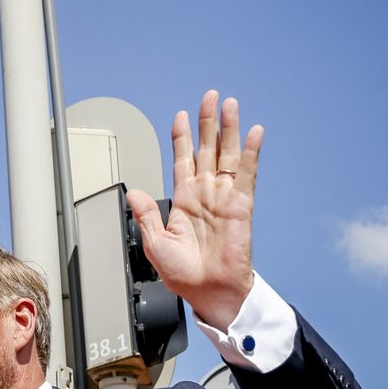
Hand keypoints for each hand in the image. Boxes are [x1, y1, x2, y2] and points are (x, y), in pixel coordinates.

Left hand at [126, 90, 261, 329]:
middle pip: (206, 149)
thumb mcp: (155, 242)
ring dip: (229, 129)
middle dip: (208, 122)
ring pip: (227, 154)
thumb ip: (146, 215)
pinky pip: (246, 174)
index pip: (182, 160)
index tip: (180, 116)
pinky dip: (251, 152)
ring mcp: (224, 196)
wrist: (208, 291)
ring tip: (230, 104)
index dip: (182, 138)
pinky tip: (254, 132)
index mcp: (184, 201)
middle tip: (210, 97)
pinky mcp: (242, 205)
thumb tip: (134, 193)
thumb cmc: (185, 273)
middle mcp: (205, 194)